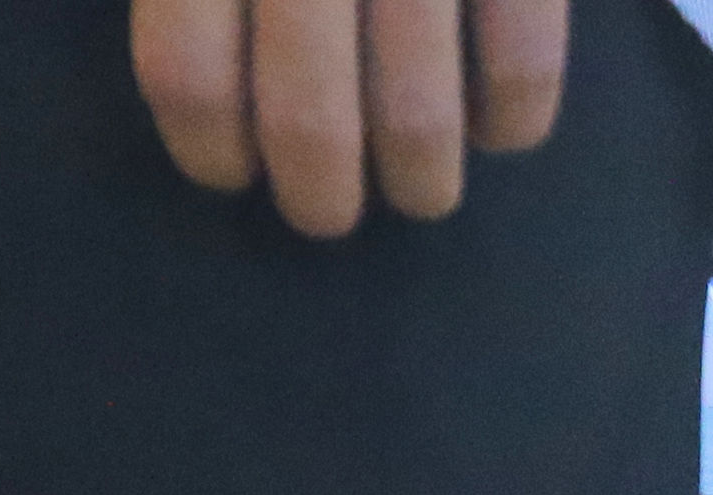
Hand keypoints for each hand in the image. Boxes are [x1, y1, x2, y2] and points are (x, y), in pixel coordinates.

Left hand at [130, 0, 567, 235]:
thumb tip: (199, 87)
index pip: (190, 75)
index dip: (207, 150)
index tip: (228, 170)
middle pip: (306, 120)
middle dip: (318, 196)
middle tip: (324, 211)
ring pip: (418, 114)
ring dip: (419, 182)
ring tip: (418, 190)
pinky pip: (523, 65)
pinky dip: (514, 121)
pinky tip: (500, 130)